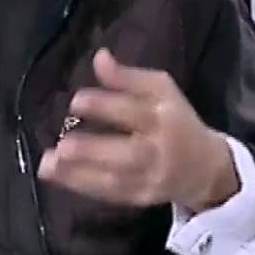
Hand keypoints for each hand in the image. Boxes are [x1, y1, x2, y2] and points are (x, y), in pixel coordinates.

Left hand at [38, 49, 238, 211]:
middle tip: (63, 146)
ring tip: (48, 164)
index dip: (105, 105)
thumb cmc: (176, 119)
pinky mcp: (141, 197)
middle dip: (93, 151)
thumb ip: (127, 77)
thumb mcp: (161, 89)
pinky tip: (57, 176)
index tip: (76, 100)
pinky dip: (82, 186)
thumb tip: (98, 56)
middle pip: (129, 154)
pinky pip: (110, 194)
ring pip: (115, 180)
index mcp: (165, 116)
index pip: (135, 111)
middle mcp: (159, 150)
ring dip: (78, 174)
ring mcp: (151, 178)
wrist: (206, 167)